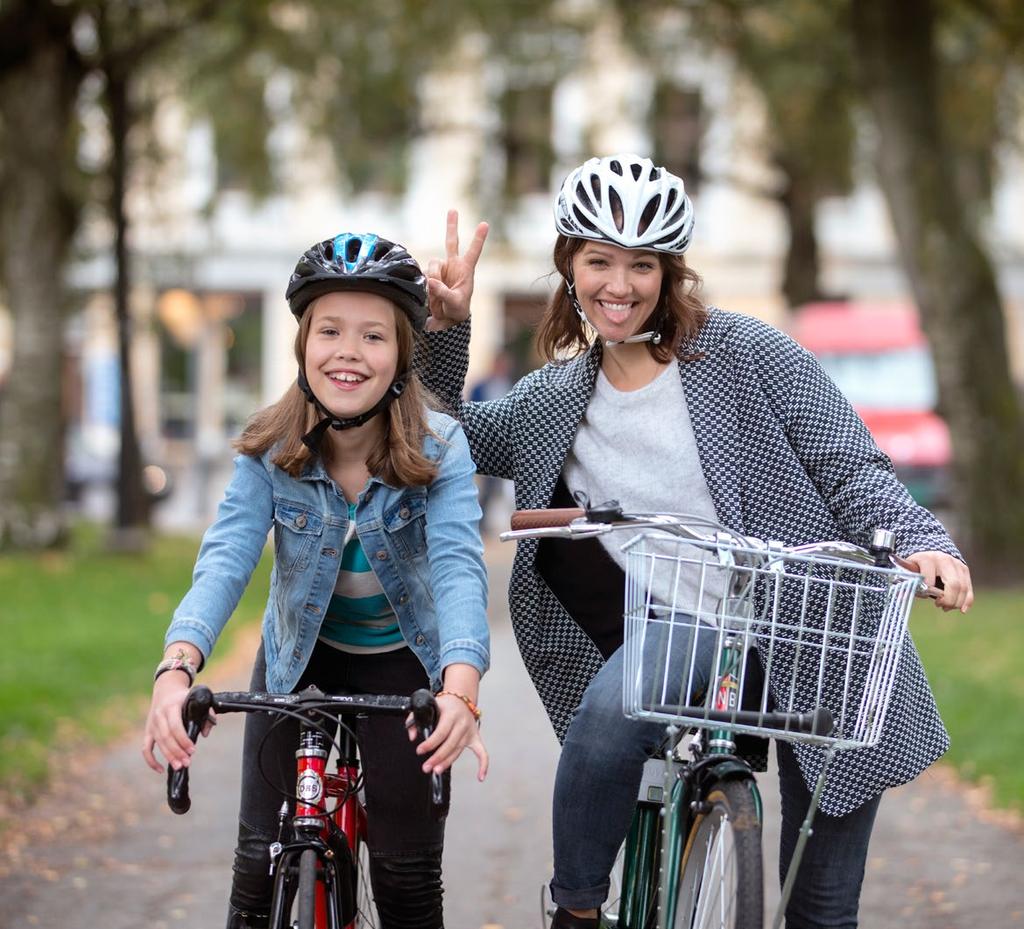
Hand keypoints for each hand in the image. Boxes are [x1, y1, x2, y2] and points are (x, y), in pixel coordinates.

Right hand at [141, 672, 214, 772]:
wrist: (166, 688)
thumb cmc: (184, 696)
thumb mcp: (197, 698)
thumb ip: (206, 712)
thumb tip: (205, 733)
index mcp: (172, 706)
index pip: (175, 726)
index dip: (183, 740)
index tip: (193, 750)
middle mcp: (159, 715)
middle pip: (166, 737)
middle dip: (177, 751)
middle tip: (187, 762)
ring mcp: (152, 724)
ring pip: (157, 744)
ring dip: (168, 757)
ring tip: (179, 767)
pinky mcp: (148, 731)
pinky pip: (146, 749)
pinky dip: (151, 760)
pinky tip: (161, 770)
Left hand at [411, 693, 488, 780]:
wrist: (461, 699)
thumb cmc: (445, 705)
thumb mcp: (428, 706)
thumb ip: (415, 719)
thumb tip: (412, 736)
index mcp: (451, 715)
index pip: (441, 732)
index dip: (430, 743)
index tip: (420, 750)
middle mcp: (462, 724)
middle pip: (450, 744)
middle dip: (437, 758)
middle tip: (426, 767)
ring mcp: (469, 732)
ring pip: (459, 751)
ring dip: (448, 763)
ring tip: (436, 770)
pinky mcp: (475, 738)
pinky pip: (482, 752)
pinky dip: (483, 764)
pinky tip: (480, 776)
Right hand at [425, 209, 488, 329]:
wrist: (446, 317)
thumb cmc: (457, 310)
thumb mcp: (454, 303)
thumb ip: (443, 292)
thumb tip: (431, 281)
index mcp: (466, 270)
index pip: (473, 251)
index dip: (478, 238)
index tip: (485, 224)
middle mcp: (453, 265)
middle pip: (451, 241)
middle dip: (451, 226)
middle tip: (453, 210)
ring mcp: (441, 269)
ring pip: (432, 264)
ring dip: (433, 277)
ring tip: (437, 293)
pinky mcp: (430, 275)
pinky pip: (424, 274)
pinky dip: (426, 283)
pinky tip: (430, 293)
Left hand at [903, 550, 973, 612]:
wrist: (931, 553)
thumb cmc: (918, 565)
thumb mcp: (910, 569)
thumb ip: (907, 581)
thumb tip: (901, 596)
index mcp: (928, 559)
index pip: (929, 579)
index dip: (928, 591)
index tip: (924, 595)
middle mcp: (945, 560)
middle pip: (954, 584)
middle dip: (948, 600)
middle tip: (939, 605)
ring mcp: (957, 565)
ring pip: (963, 588)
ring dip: (956, 603)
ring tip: (945, 607)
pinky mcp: (965, 570)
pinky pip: (969, 589)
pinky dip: (967, 601)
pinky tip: (962, 610)